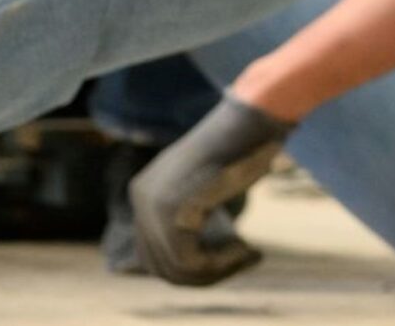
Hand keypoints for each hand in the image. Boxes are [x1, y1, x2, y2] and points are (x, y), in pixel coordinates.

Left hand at [127, 95, 295, 286]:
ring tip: (248, 255)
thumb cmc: (243, 146)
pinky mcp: (174, 211)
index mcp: (143, 191)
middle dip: (204, 275)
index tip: (231, 260)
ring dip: (217, 271)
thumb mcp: (208, 183)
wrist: (254, 120)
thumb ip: (192, 215)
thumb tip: (195, 261)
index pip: (152, 252)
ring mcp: (153, 204)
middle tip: (244, 261)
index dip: (192, 268)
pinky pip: (189, 261)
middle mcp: (140, 197)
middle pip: (160, 265)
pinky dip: (221, 265)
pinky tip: (246, 250)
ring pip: (175, 268)